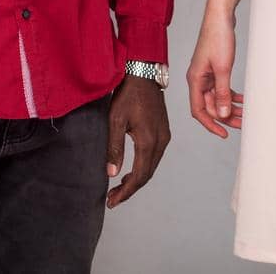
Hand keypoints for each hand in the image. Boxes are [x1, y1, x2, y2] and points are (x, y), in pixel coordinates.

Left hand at [105, 74, 170, 208]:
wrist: (143, 74)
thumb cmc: (127, 94)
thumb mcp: (115, 119)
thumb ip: (114, 147)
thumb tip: (112, 173)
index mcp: (148, 141)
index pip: (139, 176)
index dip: (126, 192)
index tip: (112, 201)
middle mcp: (160, 142)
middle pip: (147, 175)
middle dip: (130, 189)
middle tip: (113, 199)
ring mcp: (164, 137)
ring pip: (151, 167)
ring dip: (136, 180)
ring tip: (119, 188)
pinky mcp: (163, 132)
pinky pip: (154, 157)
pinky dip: (143, 168)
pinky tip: (131, 170)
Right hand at [187, 11, 242, 138]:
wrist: (220, 16)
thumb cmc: (218, 38)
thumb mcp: (223, 68)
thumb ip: (223, 92)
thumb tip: (224, 114)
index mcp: (195, 80)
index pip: (198, 110)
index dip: (210, 124)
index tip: (224, 134)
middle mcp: (198, 79)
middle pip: (209, 106)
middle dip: (225, 116)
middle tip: (242, 124)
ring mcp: (205, 74)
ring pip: (217, 98)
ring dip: (229, 106)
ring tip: (245, 114)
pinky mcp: (214, 69)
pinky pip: (221, 88)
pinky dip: (231, 95)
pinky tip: (242, 99)